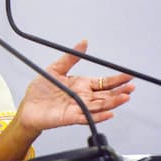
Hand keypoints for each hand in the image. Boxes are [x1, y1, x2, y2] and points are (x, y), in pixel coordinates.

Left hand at [17, 40, 133, 134]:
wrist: (28, 107)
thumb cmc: (40, 90)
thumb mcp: (55, 68)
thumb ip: (71, 57)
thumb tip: (83, 42)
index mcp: (81, 84)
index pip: (104, 82)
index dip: (116, 79)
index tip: (128, 75)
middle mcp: (83, 97)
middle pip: (106, 95)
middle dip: (120, 91)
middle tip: (131, 87)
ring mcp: (79, 108)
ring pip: (100, 105)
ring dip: (113, 102)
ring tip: (125, 98)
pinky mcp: (72, 117)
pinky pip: (88, 117)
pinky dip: (99, 116)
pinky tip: (109, 113)